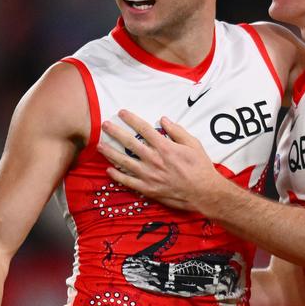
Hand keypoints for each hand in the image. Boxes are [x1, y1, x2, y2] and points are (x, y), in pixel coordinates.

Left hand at [98, 110, 220, 210]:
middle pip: (130, 143)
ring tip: (100, 145)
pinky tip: (109, 170)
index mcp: (165, 147)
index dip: (131, 119)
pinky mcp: (148, 189)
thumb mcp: (193, 145)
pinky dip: (117, 176)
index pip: (144, 129)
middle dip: (116, 132)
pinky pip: (128, 182)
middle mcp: (154, 160)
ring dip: (111, 153)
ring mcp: (149, 176)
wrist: (204, 193)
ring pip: (124, 162)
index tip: (122, 113)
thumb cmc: (201, 168)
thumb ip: (177, 132)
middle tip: (105, 125)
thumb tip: (163, 120)